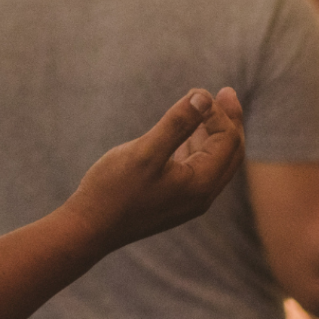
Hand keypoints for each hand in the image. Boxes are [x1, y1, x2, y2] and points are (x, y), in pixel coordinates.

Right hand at [63, 87, 244, 256]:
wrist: (89, 227)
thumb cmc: (114, 189)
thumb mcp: (146, 151)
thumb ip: (177, 124)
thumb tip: (204, 96)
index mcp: (201, 184)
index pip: (228, 141)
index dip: (219, 113)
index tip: (199, 92)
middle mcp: (201, 195)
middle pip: (230, 152)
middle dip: (230, 121)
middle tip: (226, 92)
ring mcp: (187, 199)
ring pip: (213, 161)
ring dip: (214, 133)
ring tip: (208, 108)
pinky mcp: (171, 199)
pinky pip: (196, 168)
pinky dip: (197, 146)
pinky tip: (187, 134)